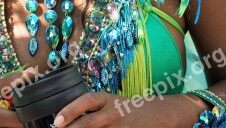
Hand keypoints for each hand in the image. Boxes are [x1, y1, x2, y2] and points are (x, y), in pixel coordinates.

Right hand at [0, 67, 36, 127]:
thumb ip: (13, 80)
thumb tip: (31, 72)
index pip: (20, 120)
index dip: (29, 112)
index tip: (31, 104)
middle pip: (18, 127)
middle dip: (22, 118)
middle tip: (15, 108)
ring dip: (14, 122)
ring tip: (8, 111)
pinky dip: (8, 124)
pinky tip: (5, 118)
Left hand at [53, 92, 207, 126]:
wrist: (167, 112)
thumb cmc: (136, 109)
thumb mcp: (116, 104)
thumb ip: (97, 111)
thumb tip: (74, 120)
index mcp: (109, 100)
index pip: (86, 101)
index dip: (70, 111)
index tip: (57, 122)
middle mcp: (114, 112)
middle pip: (88, 123)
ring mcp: (122, 127)